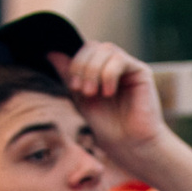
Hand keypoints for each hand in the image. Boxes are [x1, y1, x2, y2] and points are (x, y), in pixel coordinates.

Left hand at [65, 40, 171, 162]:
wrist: (129, 144)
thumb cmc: (106, 125)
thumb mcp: (80, 99)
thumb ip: (68, 76)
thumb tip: (50, 53)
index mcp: (100, 69)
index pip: (84, 51)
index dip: (75, 63)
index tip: (73, 87)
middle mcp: (114, 65)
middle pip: (93, 46)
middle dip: (82, 66)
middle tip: (82, 90)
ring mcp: (128, 67)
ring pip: (106, 49)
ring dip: (94, 70)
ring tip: (92, 93)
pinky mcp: (141, 72)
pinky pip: (120, 60)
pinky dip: (109, 74)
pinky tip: (108, 92)